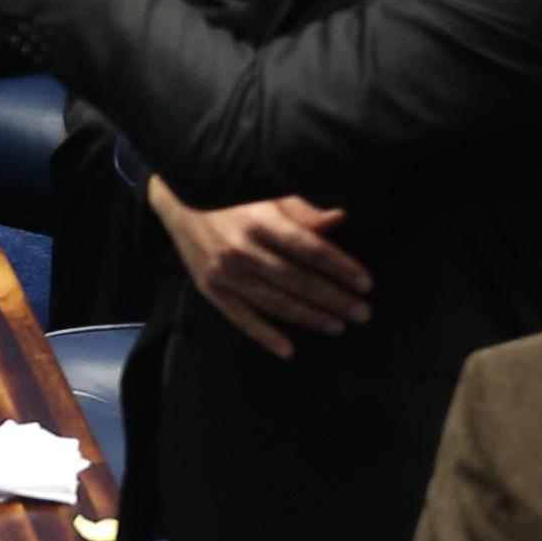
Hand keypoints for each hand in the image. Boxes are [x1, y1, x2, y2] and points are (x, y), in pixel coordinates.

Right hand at [152, 177, 371, 354]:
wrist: (176, 199)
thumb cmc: (230, 192)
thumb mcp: (266, 190)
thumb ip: (301, 210)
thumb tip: (338, 220)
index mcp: (260, 219)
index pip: (311, 249)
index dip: (341, 267)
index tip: (365, 283)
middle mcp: (242, 249)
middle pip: (298, 280)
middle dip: (334, 299)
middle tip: (362, 313)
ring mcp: (225, 273)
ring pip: (275, 302)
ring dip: (309, 317)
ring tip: (338, 326)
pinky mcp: (210, 289)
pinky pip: (241, 317)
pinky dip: (264, 335)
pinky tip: (288, 350)